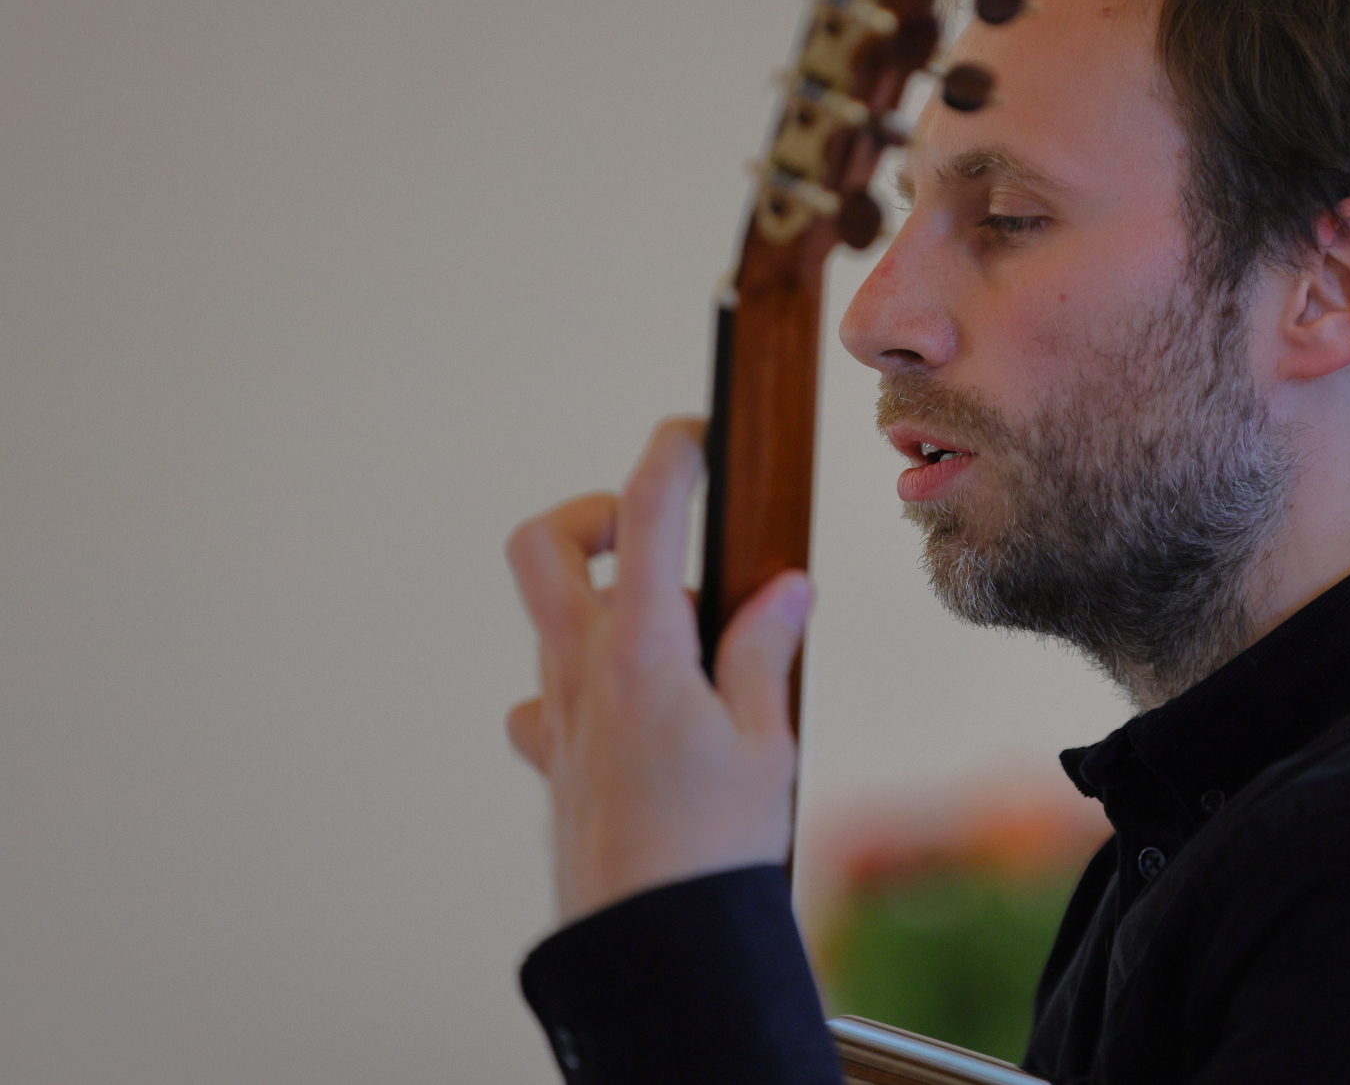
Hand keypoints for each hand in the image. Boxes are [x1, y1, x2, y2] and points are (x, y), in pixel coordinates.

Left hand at [503, 417, 809, 923]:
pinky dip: (583, 684)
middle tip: (649, 538)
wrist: (652, 938)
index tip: (694, 433)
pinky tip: (634, 714)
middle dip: (591, 515)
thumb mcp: (763, 736)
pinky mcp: (556, 757)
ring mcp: (558, 711)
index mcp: (641, 645)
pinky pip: (545, 698)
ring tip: (680, 643)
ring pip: (550, 618)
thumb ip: (763, 647)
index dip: (670, 454)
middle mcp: (582, 666)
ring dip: (604, 601)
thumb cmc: (714, 844)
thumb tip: (786, 585)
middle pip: (541, 545)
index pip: (645, 512)